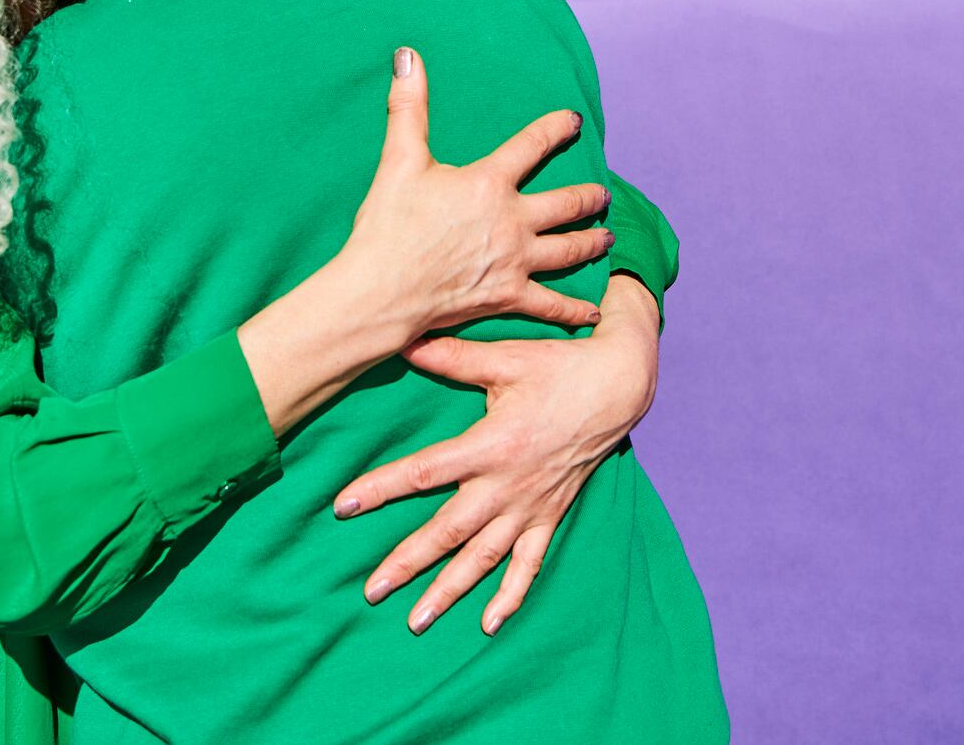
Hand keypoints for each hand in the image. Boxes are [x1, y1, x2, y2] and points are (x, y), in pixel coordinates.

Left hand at [331, 271, 661, 635]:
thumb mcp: (506, 358)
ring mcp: (531, 505)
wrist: (619, 386)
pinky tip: (489, 623)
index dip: (382, 489)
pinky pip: (530, 563)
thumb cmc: (560, 367)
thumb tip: (405, 341)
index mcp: (492, 445)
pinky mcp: (551, 514)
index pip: (425, 473)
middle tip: (372, 590)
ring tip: (417, 620)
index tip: (344, 506)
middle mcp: (509, 484)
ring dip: (450, 590)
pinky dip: (511, 595)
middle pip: (449, 531)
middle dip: (408, 563)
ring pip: (484, 557)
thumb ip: (453, 357)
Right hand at [334, 47, 614, 348]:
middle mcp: (513, 221)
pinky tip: (593, 313)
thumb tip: (407, 55)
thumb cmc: (388, 226)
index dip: (555, 129)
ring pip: (569, 250)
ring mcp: (516, 261)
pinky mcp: (509, 296)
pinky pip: (552, 305)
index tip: (573, 121)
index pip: (532, 145)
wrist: (381, 291)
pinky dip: (574, 310)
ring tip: (607, 238)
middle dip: (589, 196)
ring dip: (591, 241)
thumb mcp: (399, 160)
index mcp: (489, 182)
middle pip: (566, 204)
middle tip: (602, 192)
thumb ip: (409, 106)